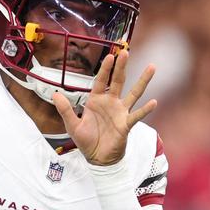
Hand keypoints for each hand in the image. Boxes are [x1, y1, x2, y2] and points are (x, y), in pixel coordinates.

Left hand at [52, 50, 156, 165]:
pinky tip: (153, 102)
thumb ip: (65, 110)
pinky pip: (137, 115)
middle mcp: (110, 103)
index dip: (105, 68)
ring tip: (151, 67)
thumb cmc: (86, 141)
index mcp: (96, 101)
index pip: (101, 80)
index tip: (111, 55)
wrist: (97, 158)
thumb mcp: (72, 125)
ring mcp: (120, 112)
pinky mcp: (126, 124)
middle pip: (118, 81)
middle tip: (126, 51)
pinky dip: (145, 109)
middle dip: (122, 67)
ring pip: (134, 93)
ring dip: (142, 81)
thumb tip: (55, 94)